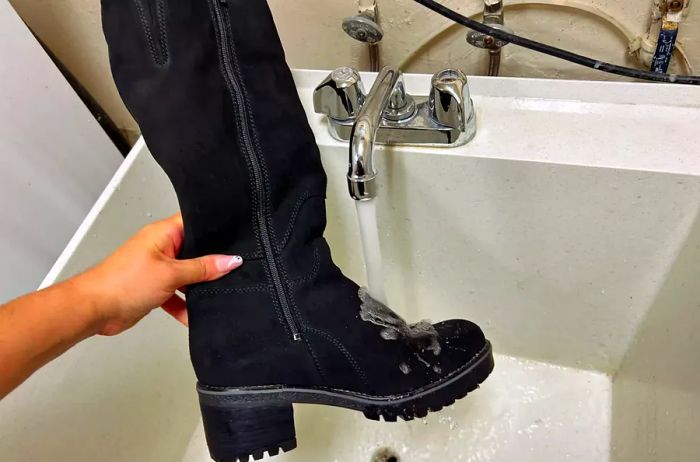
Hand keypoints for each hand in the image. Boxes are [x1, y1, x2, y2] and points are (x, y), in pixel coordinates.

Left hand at [77, 214, 241, 335]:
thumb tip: (230, 261)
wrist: (94, 309)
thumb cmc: (122, 282)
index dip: (215, 229)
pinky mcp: (154, 287)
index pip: (196, 223)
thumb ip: (202, 268)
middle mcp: (161, 247)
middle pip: (195, 251)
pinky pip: (177, 293)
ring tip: (216, 293)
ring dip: (198, 287)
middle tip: (231, 270)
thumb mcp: (171, 273)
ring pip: (188, 275)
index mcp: (164, 233)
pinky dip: (184, 304)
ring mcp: (157, 268)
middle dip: (211, 263)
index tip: (236, 239)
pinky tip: (193, 316)